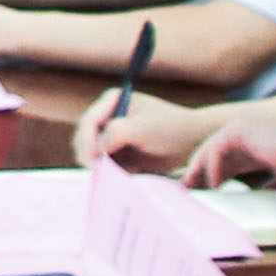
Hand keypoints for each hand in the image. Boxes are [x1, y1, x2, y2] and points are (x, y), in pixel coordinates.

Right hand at [74, 94, 197, 170]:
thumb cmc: (170, 128)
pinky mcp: (118, 152)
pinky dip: (108, 171)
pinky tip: (124, 174)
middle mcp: (108, 116)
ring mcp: (111, 135)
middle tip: (100, 171)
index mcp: (112, 101)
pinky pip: (104, 164)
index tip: (94, 159)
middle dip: (89, 155)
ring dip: (98, 165)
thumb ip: (118, 132)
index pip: (88, 121)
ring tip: (115, 173)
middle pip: (84, 138)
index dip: (87, 141)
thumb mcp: (143, 127)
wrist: (191, 142)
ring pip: (91, 153)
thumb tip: (97, 147)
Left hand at [177, 107, 275, 187]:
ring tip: (192, 188)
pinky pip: (217, 149)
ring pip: (212, 149)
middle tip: (189, 189)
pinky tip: (214, 185)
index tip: (208, 190)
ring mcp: (243, 126)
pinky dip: (212, 167)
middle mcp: (249, 131)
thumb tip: (264, 193)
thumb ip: (272, 182)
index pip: (230, 156)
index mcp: (258, 141)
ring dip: (200, 169)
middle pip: (216, 152)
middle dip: (201, 171)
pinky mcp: (239, 129)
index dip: (218, 173)